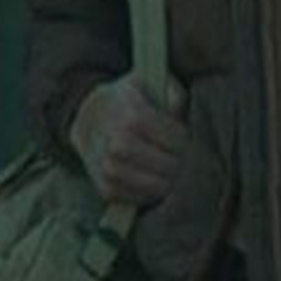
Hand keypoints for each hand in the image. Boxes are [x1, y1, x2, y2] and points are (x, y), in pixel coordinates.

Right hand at [70, 72, 188, 204]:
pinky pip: (133, 198)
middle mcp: (116, 141)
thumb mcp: (149, 82)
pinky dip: (150, 196)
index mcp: (132, 113)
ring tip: (179, 179)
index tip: (192, 143)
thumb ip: (172, 92)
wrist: (88, 116)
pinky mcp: (103, 185)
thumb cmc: (128, 99)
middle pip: (162, 163)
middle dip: (181, 165)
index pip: (172, 136)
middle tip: (191, 165)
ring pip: (149, 184)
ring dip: (168, 184)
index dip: (186, 142)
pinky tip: (160, 187)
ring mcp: (107, 165)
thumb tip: (180, 111)